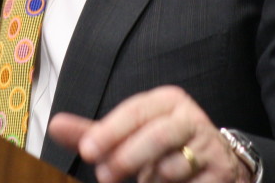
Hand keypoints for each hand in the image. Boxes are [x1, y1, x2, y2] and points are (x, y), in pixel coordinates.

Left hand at [47, 85, 249, 182]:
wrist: (213, 166)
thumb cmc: (161, 149)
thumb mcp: (128, 137)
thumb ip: (94, 133)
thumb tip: (55, 125)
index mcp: (165, 101)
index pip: (135, 111)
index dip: (110, 131)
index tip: (86, 150)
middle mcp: (189, 117)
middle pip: (157, 135)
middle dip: (127, 157)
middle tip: (104, 176)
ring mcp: (208, 144)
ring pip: (172, 166)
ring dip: (151, 179)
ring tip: (145, 181)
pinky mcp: (220, 171)